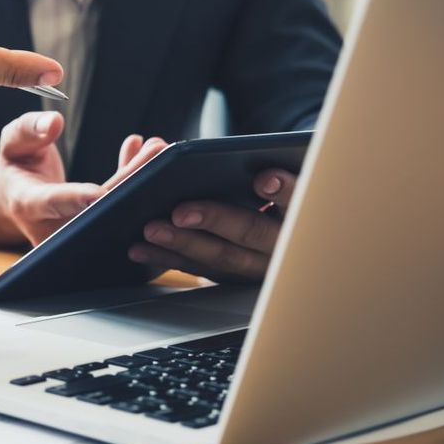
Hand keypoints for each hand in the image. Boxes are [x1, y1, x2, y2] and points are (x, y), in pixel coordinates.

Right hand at [0, 113, 166, 250]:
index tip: (100, 192)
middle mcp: (54, 224)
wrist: (14, 200)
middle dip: (129, 180)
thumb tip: (54, 122)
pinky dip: (131, 179)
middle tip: (157, 152)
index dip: (78, 199)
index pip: (54, 202)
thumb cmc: (13, 169)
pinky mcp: (93, 226)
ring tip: (158, 148)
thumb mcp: (11, 143)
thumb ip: (28, 130)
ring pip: (112, 207)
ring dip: (138, 177)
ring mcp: (76, 230)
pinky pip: (116, 204)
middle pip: (96, 207)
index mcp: (28, 204)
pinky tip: (141, 152)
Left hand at [128, 169, 297, 281]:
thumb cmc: (283, 196)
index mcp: (304, 214)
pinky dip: (167, 258)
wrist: (291, 239)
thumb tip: (242, 167)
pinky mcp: (230, 275)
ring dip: (181, 245)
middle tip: (180, 212)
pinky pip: (198, 268)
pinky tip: (140, 248)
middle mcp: (282, 245)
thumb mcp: (289, 177)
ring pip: (220, 257)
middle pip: (250, 232)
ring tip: (150, 230)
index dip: (284, 190)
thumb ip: (273, 171)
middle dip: (214, 220)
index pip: (299, 200)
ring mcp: (255, 266)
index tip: (263, 179)